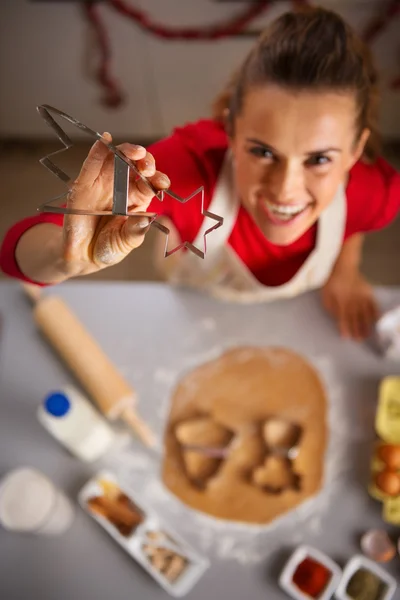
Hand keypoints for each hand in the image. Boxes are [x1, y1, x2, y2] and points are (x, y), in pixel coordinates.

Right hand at [59, 133, 169, 276]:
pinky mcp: (84, 184)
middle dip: (146, 161)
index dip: (158, 179)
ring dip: (126, 151)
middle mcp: (123, 187)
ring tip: (135, 152)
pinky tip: (105, 141)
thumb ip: (135, 232)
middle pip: (136, 165)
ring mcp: (103, 183)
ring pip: (116, 159)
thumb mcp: (126, 243)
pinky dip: (98, 150)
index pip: (151, 183)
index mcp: (138, 200)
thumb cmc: (108, 248)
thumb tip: (146, 219)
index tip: (162, 182)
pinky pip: (92, 164)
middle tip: (147, 167)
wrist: (82, 257)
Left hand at [321, 270, 378, 339]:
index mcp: (341, 300)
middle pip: (355, 317)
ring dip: (366, 324)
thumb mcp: (326, 294)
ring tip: (367, 334)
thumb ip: (329, 306)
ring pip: (365, 313)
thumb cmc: (333, 283)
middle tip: (359, 340)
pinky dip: (375, 312)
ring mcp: (362, 296)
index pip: (343, 317)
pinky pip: (373, 304)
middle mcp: (353, 299)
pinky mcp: (368, 292)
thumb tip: (336, 318)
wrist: (345, 267)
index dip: (344, 327)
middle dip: (357, 329)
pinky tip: (376, 320)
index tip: (346, 337)